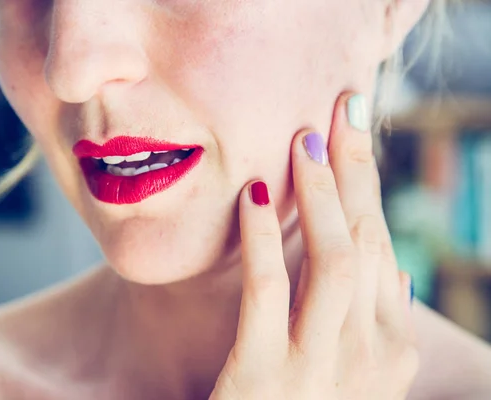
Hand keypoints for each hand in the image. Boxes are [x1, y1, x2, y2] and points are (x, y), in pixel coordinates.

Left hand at [210, 93, 417, 399]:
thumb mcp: (347, 367)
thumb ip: (370, 320)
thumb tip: (397, 268)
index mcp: (391, 348)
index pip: (383, 246)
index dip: (369, 185)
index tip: (355, 131)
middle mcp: (370, 355)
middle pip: (368, 240)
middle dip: (356, 169)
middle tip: (342, 108)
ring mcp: (322, 368)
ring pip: (336, 260)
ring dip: (321, 192)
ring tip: (302, 140)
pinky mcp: (265, 377)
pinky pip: (269, 291)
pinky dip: (264, 239)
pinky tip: (253, 196)